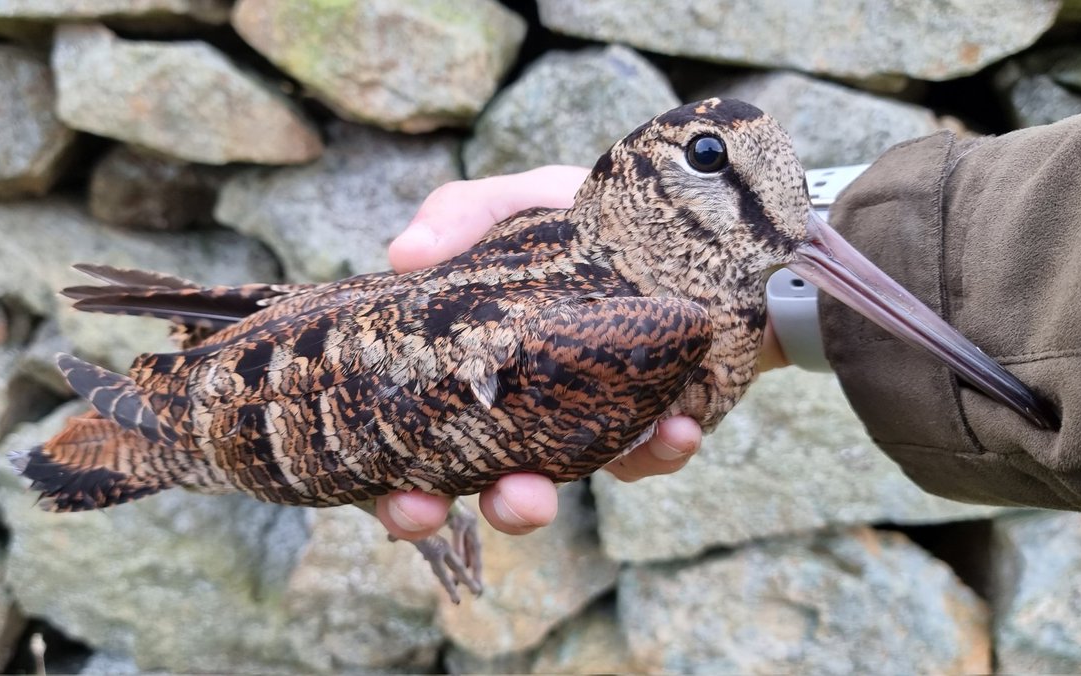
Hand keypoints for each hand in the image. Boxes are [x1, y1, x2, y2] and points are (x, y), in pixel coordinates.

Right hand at [376, 165, 788, 540]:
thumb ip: (458, 216)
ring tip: (547, 490)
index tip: (405, 499)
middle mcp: (520, 418)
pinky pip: (651, 454)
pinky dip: (661, 449)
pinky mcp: (649, 424)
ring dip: (550, 500)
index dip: (404, 495)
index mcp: (469, 378)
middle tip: (494, 502)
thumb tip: (404, 253)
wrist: (677, 220)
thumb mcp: (512, 203)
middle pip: (490, 490)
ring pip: (565, 487)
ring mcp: (583, 428)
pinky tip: (674, 430)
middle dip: (495, 508)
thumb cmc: (571, 220)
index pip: (421, 454)